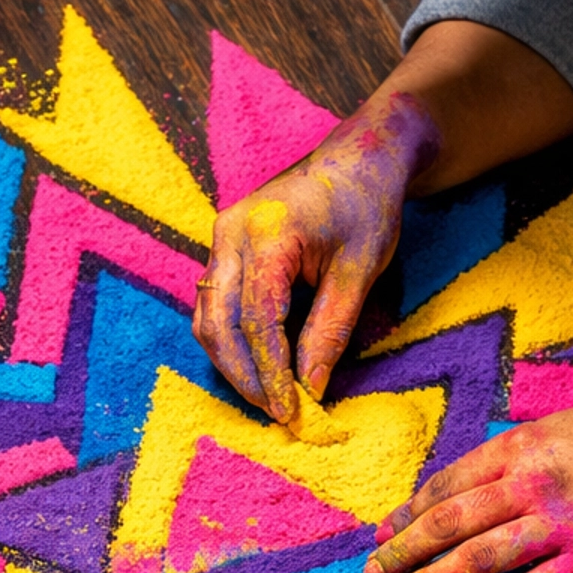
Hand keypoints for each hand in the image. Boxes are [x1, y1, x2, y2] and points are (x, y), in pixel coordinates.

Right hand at [195, 92, 439, 423]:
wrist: (358, 159)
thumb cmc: (366, 207)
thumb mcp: (360, 271)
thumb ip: (330, 330)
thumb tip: (310, 388)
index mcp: (267, 233)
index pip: (256, 320)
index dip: (270, 372)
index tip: (291, 411)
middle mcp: (231, 233)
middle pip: (217, 323)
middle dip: (244, 376)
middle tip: (277, 413)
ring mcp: (221, 237)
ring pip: (206, 316)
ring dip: (231, 362)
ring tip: (267, 396)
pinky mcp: (224, 247)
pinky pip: (214, 303)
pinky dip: (230, 340)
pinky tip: (259, 365)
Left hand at [364, 410, 572, 572]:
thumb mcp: (563, 428)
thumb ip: (513, 452)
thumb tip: (464, 482)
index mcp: (522, 447)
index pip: (448, 483)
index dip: (408, 511)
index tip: (382, 533)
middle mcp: (533, 484)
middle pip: (450, 522)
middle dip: (403, 551)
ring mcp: (561, 527)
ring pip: (478, 559)